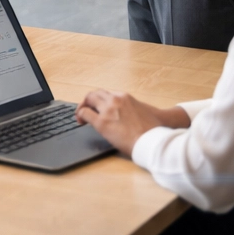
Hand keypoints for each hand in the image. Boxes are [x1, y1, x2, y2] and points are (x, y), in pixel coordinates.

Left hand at [75, 89, 189, 156]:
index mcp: (125, 97)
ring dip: (82, 106)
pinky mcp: (102, 122)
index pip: (107, 94)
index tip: (98, 107)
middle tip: (86, 108)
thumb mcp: (146, 112)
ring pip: (88, 100)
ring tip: (80, 115)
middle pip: (95, 94)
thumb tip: (134, 116)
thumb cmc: (153, 130)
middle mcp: (115, 99)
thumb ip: (135, 109)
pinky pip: (85, 114)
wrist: (153, 141)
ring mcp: (108, 110)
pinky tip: (80, 121)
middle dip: (89, 100)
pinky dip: (80, 115)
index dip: (100, 101)